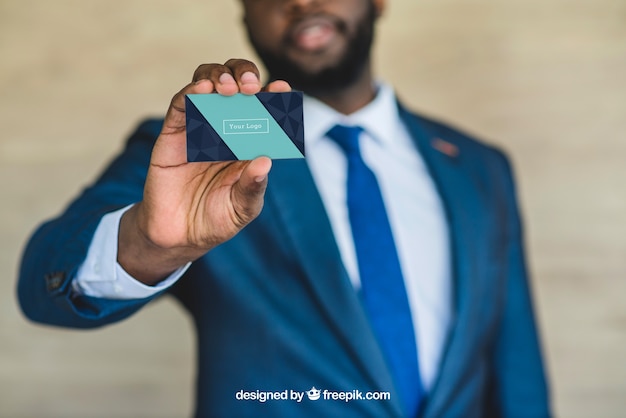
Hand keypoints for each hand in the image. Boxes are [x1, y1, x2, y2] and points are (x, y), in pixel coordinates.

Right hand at [118, 59, 290, 283]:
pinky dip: (191, 92)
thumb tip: (265, 162)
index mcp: (249, 142)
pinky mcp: (173, 134)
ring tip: (230, 88)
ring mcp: (198, 128)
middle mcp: (225, 128)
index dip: (273, 95)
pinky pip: (180, 105)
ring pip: (207, 84)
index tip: (282, 89)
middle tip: (252, 86)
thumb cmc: (216, 219)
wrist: (178, 237)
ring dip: (219, 77)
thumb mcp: (242, 208)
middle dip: (245, 76)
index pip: (263, 109)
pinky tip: (204, 89)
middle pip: (236, 86)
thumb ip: (253, 187)